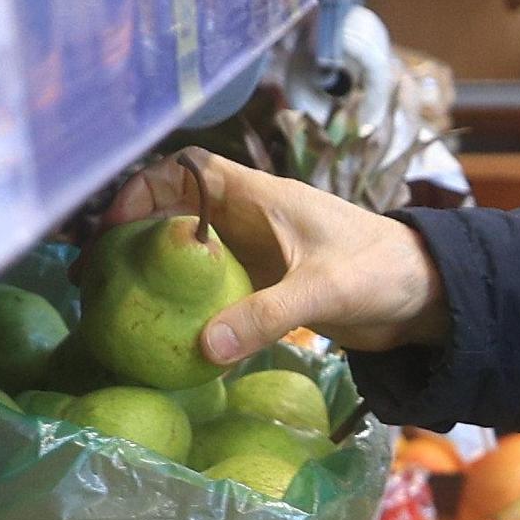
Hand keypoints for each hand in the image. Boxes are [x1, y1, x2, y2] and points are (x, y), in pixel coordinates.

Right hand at [97, 150, 448, 366]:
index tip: (110, 226)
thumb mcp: (323, 293)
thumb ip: (265, 316)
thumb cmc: (382, 273)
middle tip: (93, 273)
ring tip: (112, 300)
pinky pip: (211, 285)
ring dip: (153, 267)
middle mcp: (251, 217)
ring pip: (189, 249)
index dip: (143, 188)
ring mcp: (256, 250)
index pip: (188, 172)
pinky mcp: (265, 283)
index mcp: (261, 196)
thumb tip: (203, 347)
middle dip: (131, 232)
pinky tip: (162, 329)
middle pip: (175, 210)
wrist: (426, 296)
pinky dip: (184, 300)